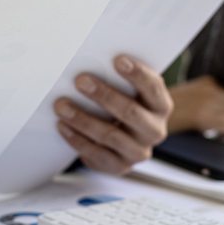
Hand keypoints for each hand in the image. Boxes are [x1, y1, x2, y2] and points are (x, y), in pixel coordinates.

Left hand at [54, 55, 171, 174]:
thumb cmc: (125, 103)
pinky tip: (63, 126)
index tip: (117, 60)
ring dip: (83, 119)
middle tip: (80, 81)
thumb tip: (92, 57)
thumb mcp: (130, 89)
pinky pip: (97, 155)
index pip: (153, 87)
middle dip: (104, 95)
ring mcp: (139, 151)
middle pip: (131, 113)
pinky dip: (78, 140)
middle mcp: (155, 130)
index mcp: (161, 106)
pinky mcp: (120, 166)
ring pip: (110, 135)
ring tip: (62, 105)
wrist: (127, 136)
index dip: (137, 74)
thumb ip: (119, 77)